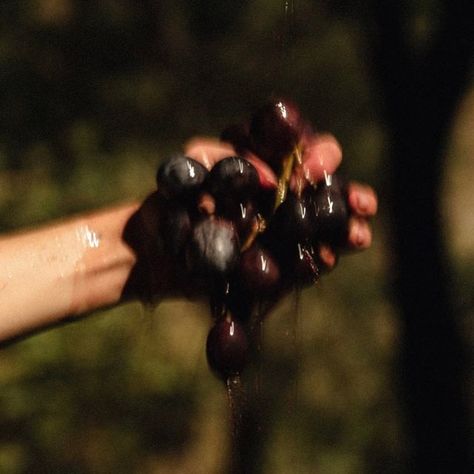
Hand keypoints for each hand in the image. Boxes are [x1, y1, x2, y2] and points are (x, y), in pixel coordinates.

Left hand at [122, 134, 376, 303]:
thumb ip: (223, 158)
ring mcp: (281, 234)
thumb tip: (271, 179)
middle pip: (323, 194)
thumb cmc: (167, 202)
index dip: (318, 155)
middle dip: (345, 196)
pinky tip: (328, 259)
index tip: (316, 165)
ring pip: (321, 229)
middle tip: (361, 203)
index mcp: (262, 168)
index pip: (302, 154)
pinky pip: (303, 264)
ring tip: (359, 235)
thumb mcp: (187, 168)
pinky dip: (317, 262)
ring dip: (344, 230)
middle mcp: (279, 200)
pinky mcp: (275, 266)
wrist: (152, 251)